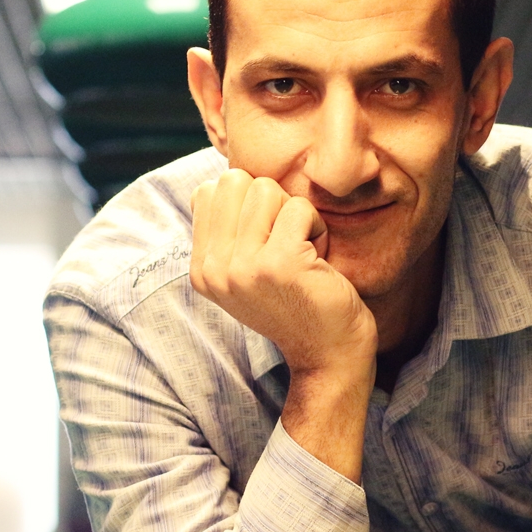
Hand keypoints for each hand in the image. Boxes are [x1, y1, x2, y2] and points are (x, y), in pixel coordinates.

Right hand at [190, 169, 376, 377]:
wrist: (329, 355)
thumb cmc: (297, 302)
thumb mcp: (246, 271)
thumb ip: (229, 231)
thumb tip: (225, 176)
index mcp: (202, 269)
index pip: (208, 191)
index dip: (247, 203)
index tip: (265, 241)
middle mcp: (214, 269)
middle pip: (235, 181)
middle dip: (270, 202)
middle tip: (286, 242)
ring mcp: (243, 267)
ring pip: (267, 189)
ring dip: (295, 215)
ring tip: (302, 252)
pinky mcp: (279, 263)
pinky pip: (300, 208)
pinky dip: (318, 227)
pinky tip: (318, 261)